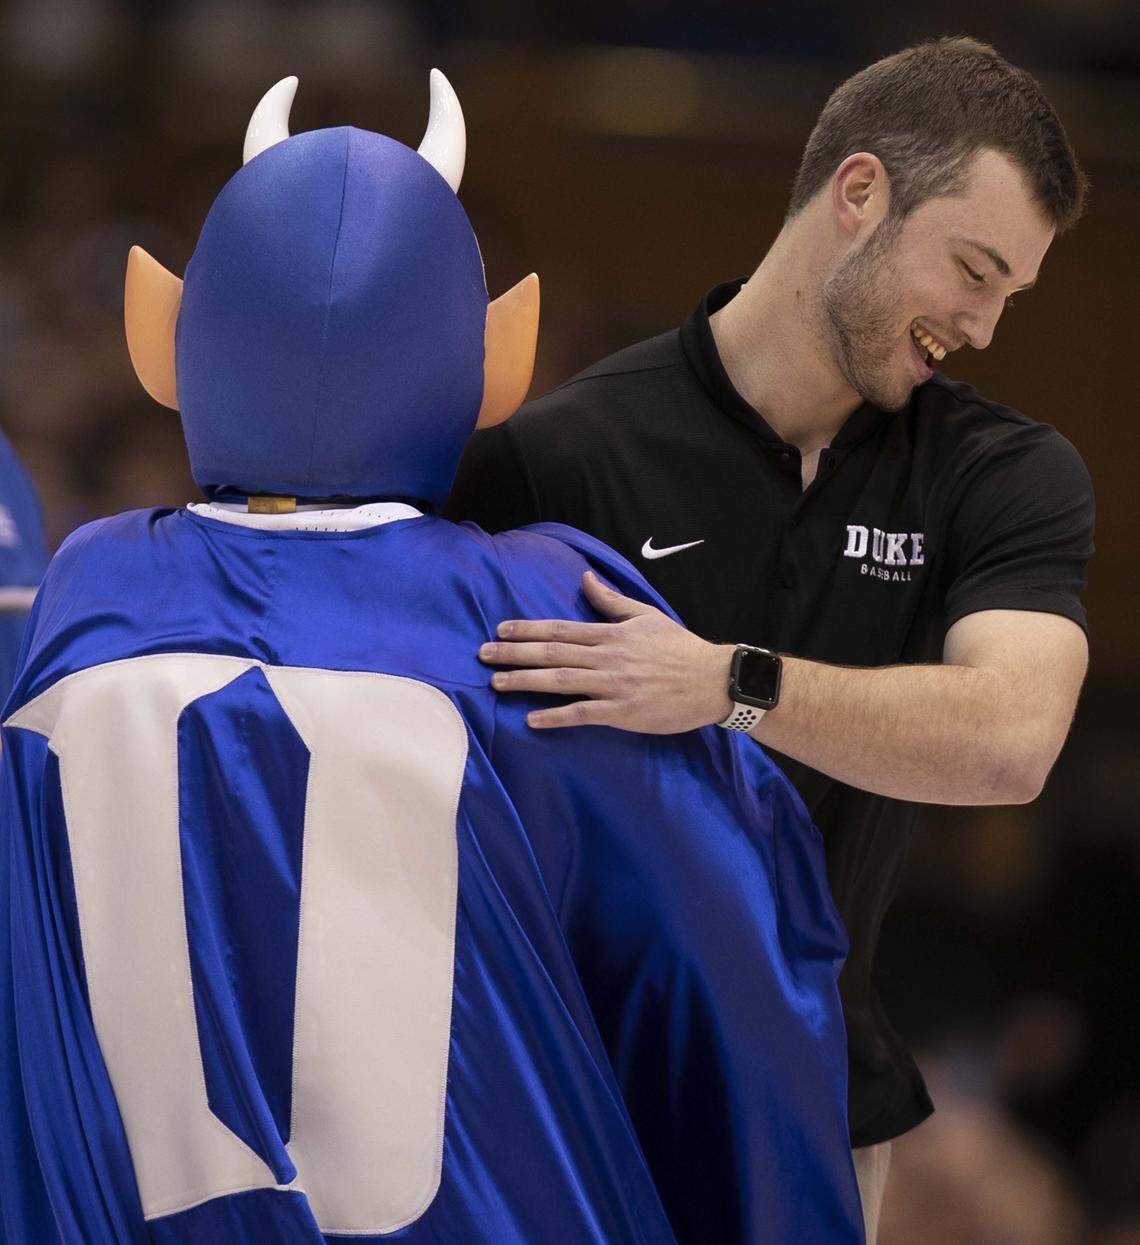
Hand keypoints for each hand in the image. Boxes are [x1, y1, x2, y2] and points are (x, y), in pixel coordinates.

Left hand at [479, 570, 734, 731]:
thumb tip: (585, 578)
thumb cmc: (680, 648)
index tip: (500, 630)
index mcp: (611, 634)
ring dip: (526, 681)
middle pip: (552, 653)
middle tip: (482, 654)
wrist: (713, 680)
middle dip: (514, 653)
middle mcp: (607, 657)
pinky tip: (532, 720)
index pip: (560, 629)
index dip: (527, 629)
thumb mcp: (646, 615)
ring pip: (561, 681)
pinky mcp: (623, 713)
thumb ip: (611, 600)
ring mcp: (614, 685)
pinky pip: (583, 714)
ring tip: (496, 681)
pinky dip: (556, 716)